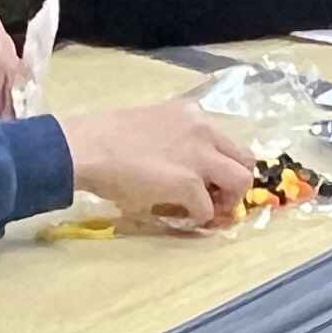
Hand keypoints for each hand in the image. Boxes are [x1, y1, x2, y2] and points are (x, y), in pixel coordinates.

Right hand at [60, 102, 256, 231]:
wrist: (86, 147)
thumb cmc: (106, 140)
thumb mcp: (152, 127)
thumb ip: (176, 142)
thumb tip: (184, 172)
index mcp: (192, 114)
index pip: (226, 140)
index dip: (222, 164)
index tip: (211, 180)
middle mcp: (203, 129)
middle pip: (245, 159)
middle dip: (236, 183)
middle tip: (218, 199)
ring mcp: (199, 155)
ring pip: (241, 181)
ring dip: (228, 201)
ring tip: (209, 211)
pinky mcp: (188, 182)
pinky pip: (208, 208)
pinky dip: (199, 218)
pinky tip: (184, 218)